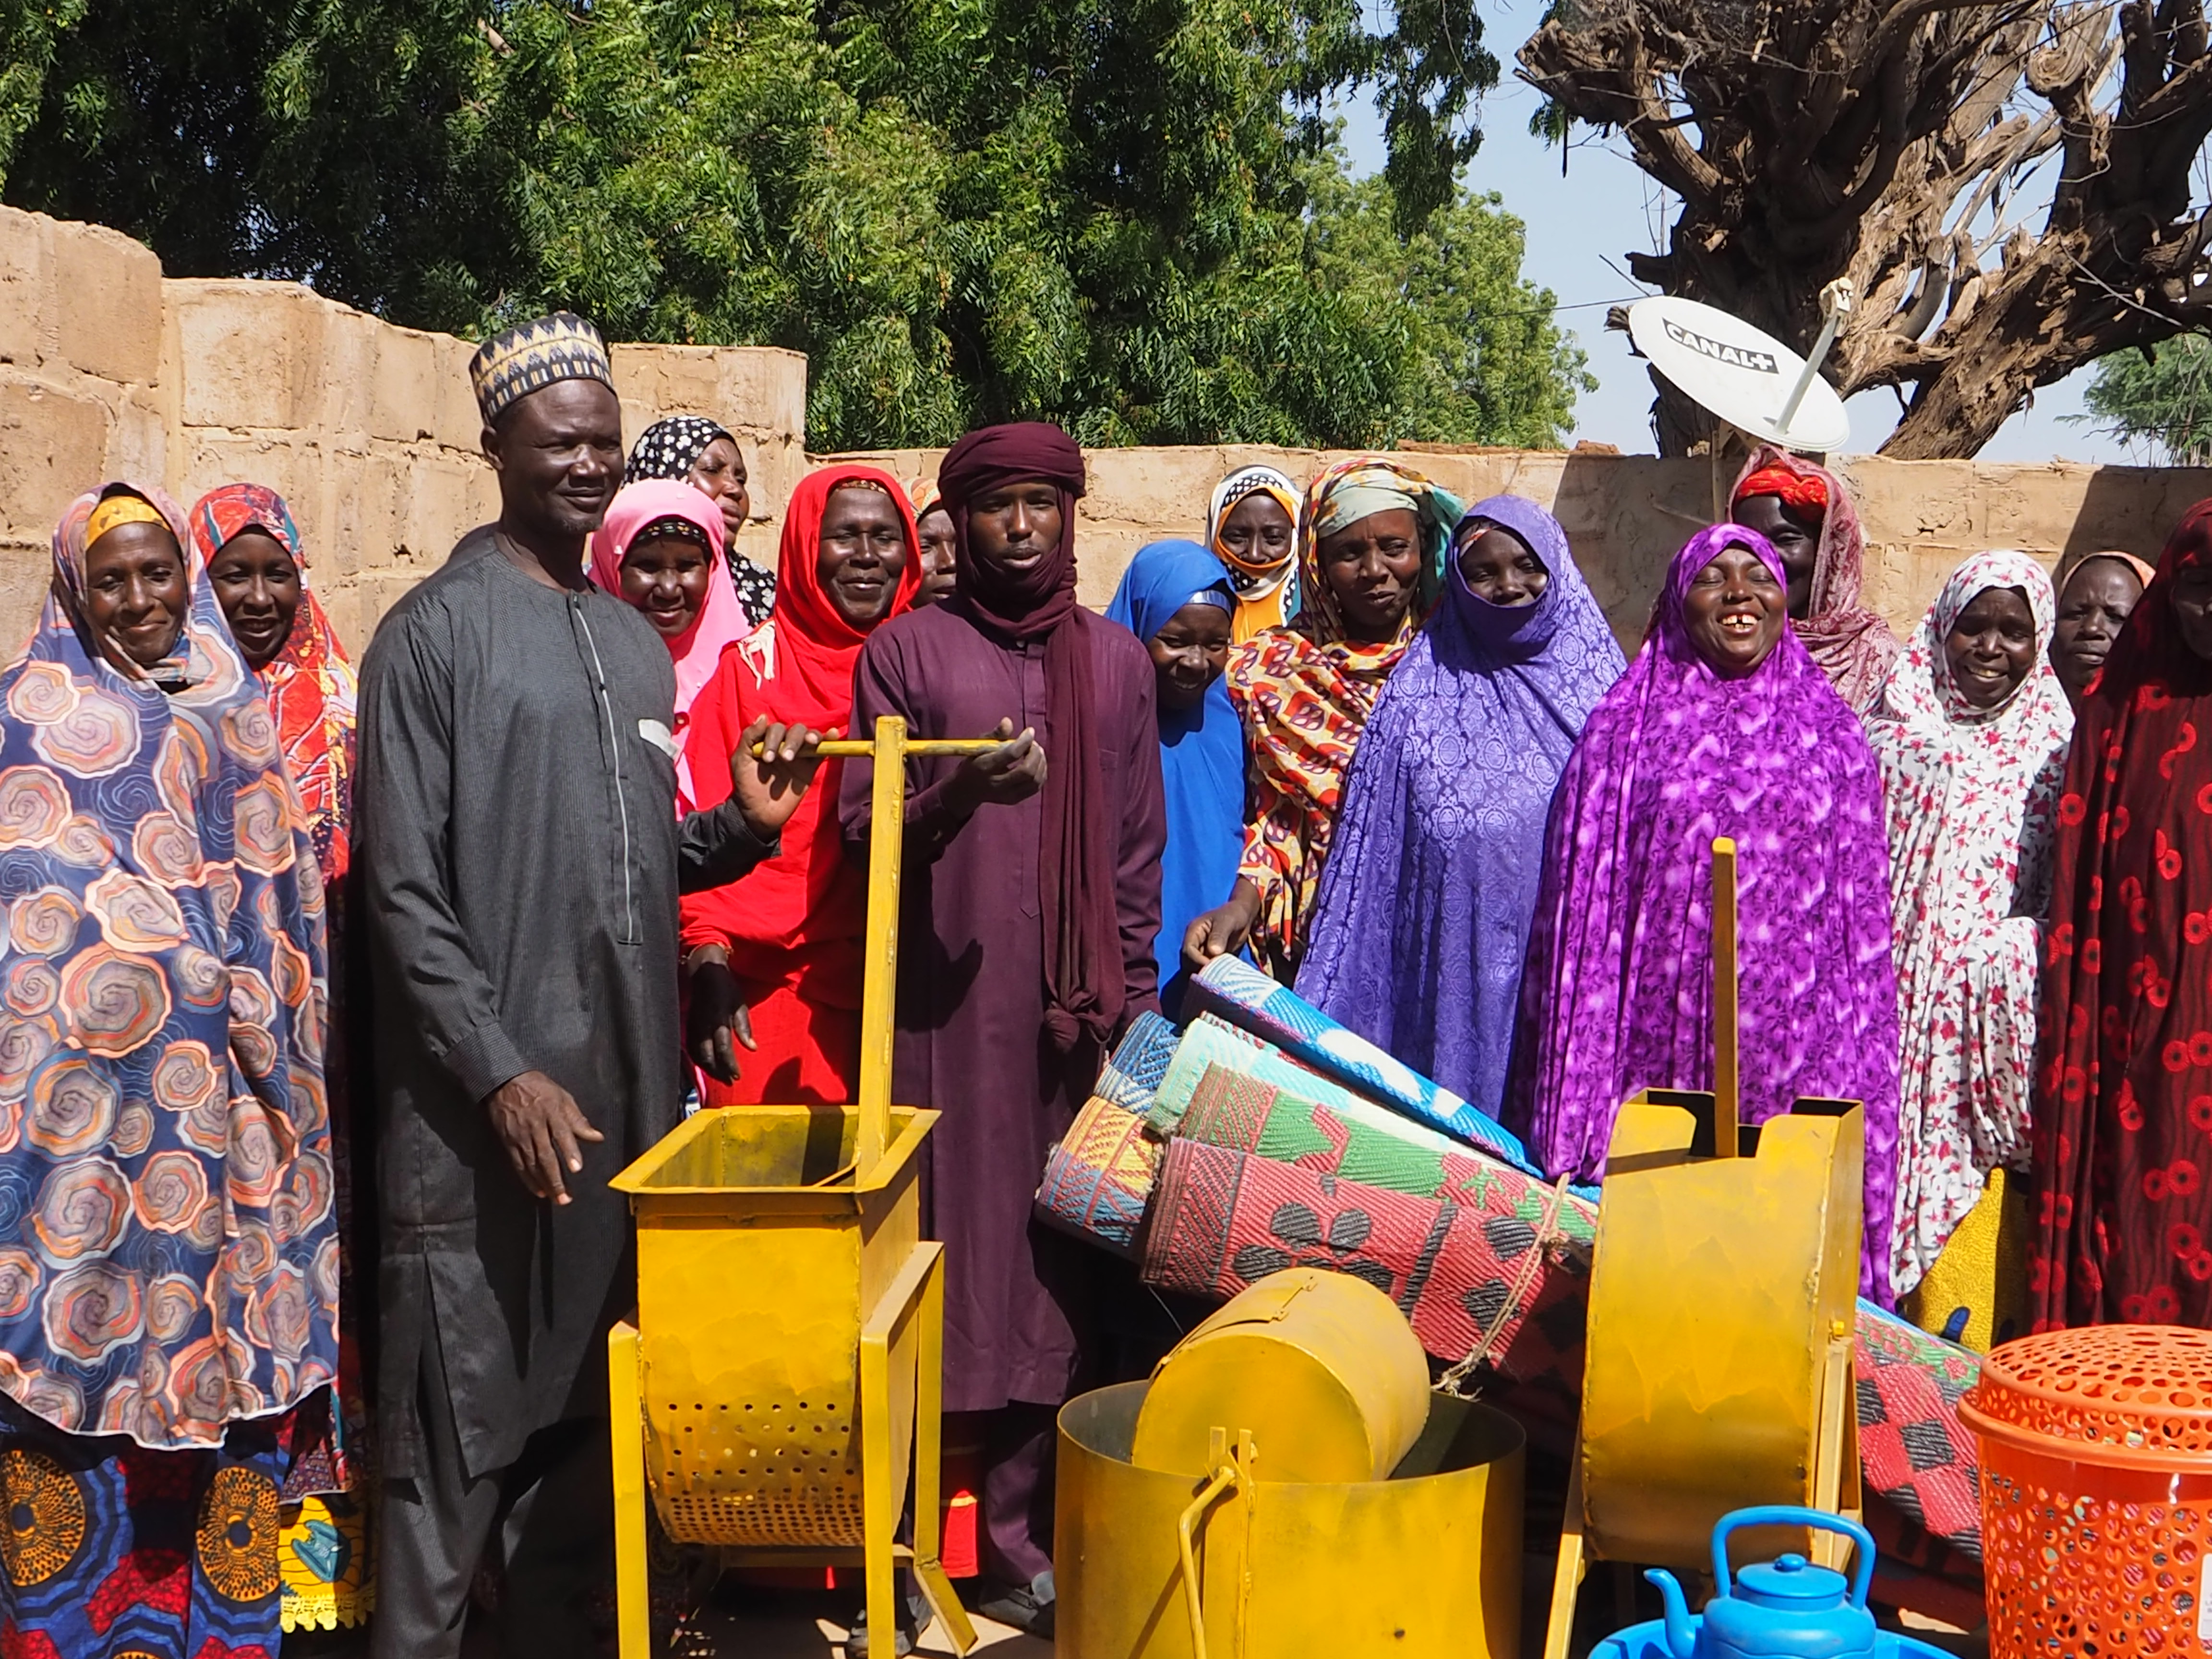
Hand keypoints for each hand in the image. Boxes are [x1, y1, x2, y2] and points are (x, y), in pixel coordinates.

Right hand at [484, 1070, 604, 1204]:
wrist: (504, 1082)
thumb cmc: (538, 1088)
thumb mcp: (562, 1097)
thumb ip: (579, 1120)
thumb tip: (597, 1137)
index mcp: (551, 1112)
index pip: (562, 1135)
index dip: (569, 1152)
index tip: (576, 1169)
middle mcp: (535, 1126)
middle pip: (546, 1156)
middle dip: (556, 1178)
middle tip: (565, 1197)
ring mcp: (520, 1136)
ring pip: (532, 1165)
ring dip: (543, 1183)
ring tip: (554, 1198)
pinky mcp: (508, 1142)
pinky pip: (518, 1165)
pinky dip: (528, 1179)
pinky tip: (537, 1190)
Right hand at [685, 947, 755, 1084]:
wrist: (704, 972)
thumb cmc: (726, 988)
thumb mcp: (740, 1004)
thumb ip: (745, 1027)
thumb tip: (752, 1048)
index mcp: (718, 1018)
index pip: (723, 1047)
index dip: (729, 1064)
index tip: (737, 1076)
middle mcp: (703, 1025)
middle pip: (707, 1056)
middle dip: (717, 1072)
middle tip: (729, 1081)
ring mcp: (692, 1026)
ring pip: (697, 1055)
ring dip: (708, 1069)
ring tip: (721, 1077)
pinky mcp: (687, 1026)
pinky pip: (691, 1049)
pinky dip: (698, 1060)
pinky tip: (707, 1066)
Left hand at [731, 717, 835, 839]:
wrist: (758, 813)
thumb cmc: (746, 787)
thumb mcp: (741, 761)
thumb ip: (749, 738)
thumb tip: (763, 716)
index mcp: (767, 741)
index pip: (775, 729)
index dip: (773, 739)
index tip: (769, 759)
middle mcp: (784, 744)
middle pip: (795, 730)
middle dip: (792, 741)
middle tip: (786, 759)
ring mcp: (799, 756)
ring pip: (809, 737)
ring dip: (811, 736)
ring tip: (810, 743)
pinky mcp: (810, 768)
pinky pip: (822, 751)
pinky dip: (829, 741)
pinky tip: (833, 734)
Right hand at [945, 718, 1047, 813]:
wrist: (967, 790)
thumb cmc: (975, 762)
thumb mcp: (978, 746)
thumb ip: (994, 734)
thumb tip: (1008, 721)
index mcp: (985, 767)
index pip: (1011, 754)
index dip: (1024, 741)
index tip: (1030, 731)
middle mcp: (996, 784)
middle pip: (1026, 771)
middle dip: (1035, 754)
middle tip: (1034, 744)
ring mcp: (1007, 795)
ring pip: (1034, 781)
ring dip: (1040, 763)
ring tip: (1036, 751)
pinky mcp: (1014, 800)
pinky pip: (1035, 787)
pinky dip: (1040, 773)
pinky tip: (1037, 763)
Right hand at [1184, 878, 1260, 969]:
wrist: (1243, 916)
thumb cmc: (1234, 914)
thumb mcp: (1227, 921)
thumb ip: (1219, 935)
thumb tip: (1213, 952)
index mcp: (1194, 932)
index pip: (1188, 950)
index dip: (1197, 960)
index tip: (1212, 965)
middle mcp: (1195, 943)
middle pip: (1189, 962)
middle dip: (1201, 969)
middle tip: (1217, 975)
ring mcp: (1202, 953)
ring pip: (1196, 969)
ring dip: (1207, 975)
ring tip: (1220, 977)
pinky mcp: (1210, 960)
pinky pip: (1207, 971)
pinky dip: (1213, 976)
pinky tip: (1223, 977)